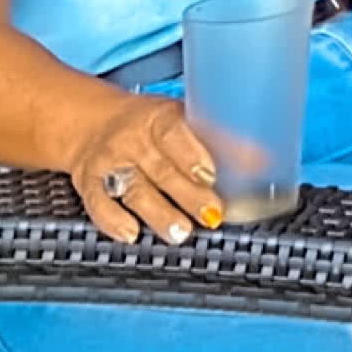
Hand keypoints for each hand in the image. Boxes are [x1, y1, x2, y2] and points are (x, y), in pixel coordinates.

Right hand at [67, 91, 223, 244]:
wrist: (93, 125)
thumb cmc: (152, 127)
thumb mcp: (182, 120)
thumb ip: (216, 141)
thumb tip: (264, 163)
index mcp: (158, 118)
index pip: (174, 134)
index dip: (192, 154)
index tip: (212, 174)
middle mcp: (131, 139)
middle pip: (161, 170)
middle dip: (188, 194)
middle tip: (212, 214)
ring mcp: (108, 162)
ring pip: (134, 190)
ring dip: (158, 213)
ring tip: (180, 233)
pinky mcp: (88, 184)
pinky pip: (98, 204)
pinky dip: (113, 221)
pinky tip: (131, 234)